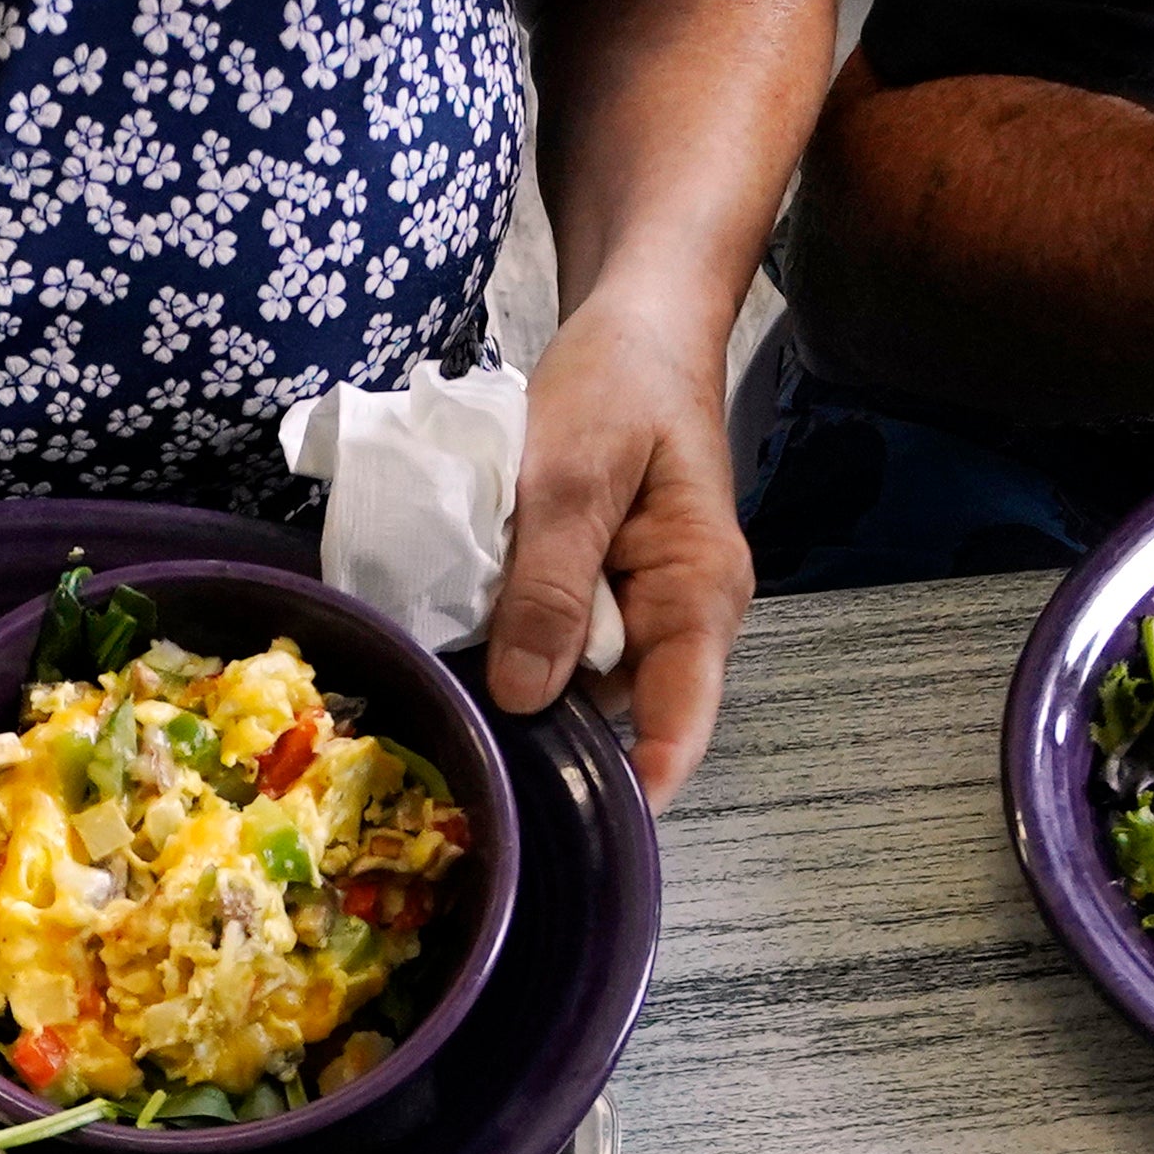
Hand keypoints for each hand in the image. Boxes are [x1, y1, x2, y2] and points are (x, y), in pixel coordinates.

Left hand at [486, 288, 750, 803]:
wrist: (637, 323)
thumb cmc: (622, 383)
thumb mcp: (572, 472)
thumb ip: (550, 582)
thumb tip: (525, 695)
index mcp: (700, 593)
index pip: (683, 719)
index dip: (641, 782)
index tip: (584, 829)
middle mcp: (684, 618)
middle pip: (623, 711)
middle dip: (553, 729)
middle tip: (465, 741)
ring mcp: (645, 609)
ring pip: (583, 679)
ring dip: (525, 676)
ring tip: (453, 664)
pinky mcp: (607, 593)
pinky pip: (563, 641)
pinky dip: (518, 636)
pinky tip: (472, 623)